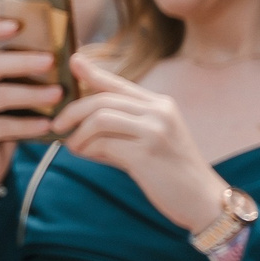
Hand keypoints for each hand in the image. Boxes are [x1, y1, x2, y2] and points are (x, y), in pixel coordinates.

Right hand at [0, 17, 62, 195]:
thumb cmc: (5, 119)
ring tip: (59, 95)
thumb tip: (64, 49)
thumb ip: (24, 72)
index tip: (18, 24)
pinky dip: (26, 125)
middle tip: (51, 61)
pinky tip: (48, 125)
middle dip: (22, 61)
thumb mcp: (11, 91)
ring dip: (31, 94)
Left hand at [56, 54, 230, 231]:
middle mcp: (160, 112)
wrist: (201, 199)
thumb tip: (78, 120)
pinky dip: (88, 150)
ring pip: (99, 119)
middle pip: (102, 100)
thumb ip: (122, 124)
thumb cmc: (169, 170)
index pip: (119, 83)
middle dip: (72, 112)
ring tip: (74, 147)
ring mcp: (155, 130)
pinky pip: (103, 144)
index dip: (93, 72)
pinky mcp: (147, 152)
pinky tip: (86, 156)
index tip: (72, 62)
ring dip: (78, 134)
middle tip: (57, 126)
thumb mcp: (150, 138)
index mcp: (160, 104)